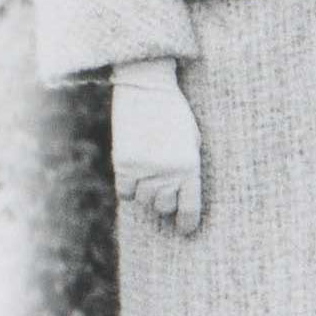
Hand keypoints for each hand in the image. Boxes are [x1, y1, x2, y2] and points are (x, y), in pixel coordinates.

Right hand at [105, 65, 206, 236]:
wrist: (147, 87)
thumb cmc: (175, 113)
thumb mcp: (192, 140)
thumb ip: (189, 169)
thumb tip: (181, 201)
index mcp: (190, 167)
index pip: (189, 210)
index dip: (187, 224)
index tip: (184, 228)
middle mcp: (167, 172)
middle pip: (164, 207)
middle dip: (165, 201)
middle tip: (163, 186)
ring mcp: (144, 169)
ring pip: (144, 200)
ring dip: (146, 192)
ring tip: (149, 172)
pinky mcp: (123, 163)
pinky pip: (125, 193)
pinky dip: (129, 188)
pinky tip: (134, 173)